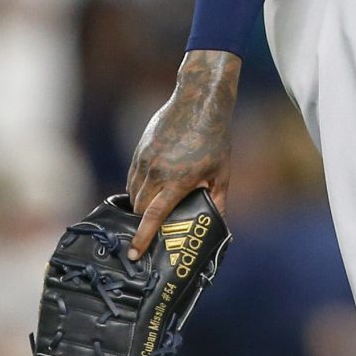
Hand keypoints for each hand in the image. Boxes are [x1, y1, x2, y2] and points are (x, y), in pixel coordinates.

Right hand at [126, 49, 239, 259]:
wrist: (198, 102)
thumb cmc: (215, 138)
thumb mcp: (222, 172)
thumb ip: (218, 201)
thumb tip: (219, 225)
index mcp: (179, 180)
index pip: (154, 215)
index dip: (142, 237)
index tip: (133, 254)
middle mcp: (157, 172)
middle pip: (140, 209)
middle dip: (142, 224)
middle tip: (148, 237)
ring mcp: (145, 160)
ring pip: (134, 194)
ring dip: (140, 207)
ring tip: (150, 216)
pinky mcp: (139, 151)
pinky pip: (132, 179)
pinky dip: (138, 190)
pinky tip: (150, 193)